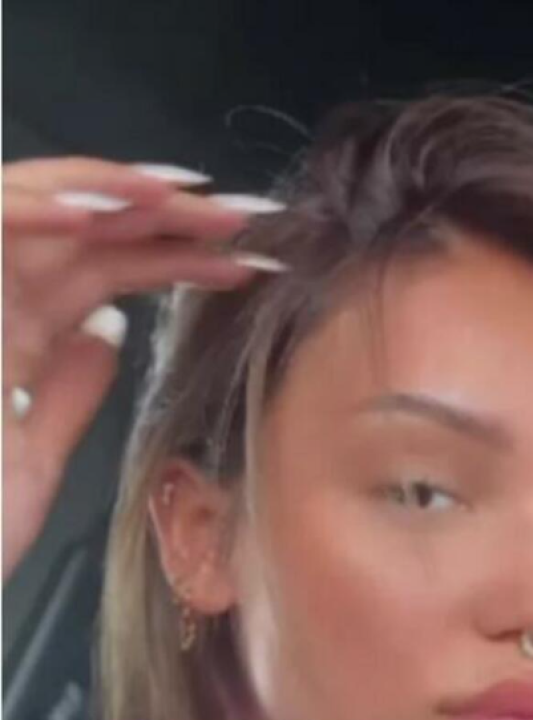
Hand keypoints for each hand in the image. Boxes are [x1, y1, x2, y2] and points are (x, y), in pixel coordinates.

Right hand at [2, 156, 283, 581]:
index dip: (181, 259)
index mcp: (20, 332)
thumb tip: (109, 333)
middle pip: (92, 231)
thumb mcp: (36, 451)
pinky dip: (41, 210)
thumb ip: (70, 387)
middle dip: (172, 216)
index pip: (112, 271)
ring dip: (119, 196)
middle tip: (249, 216)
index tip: (250, 263)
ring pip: (45, 209)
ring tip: (194, 198)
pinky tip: (104, 212)